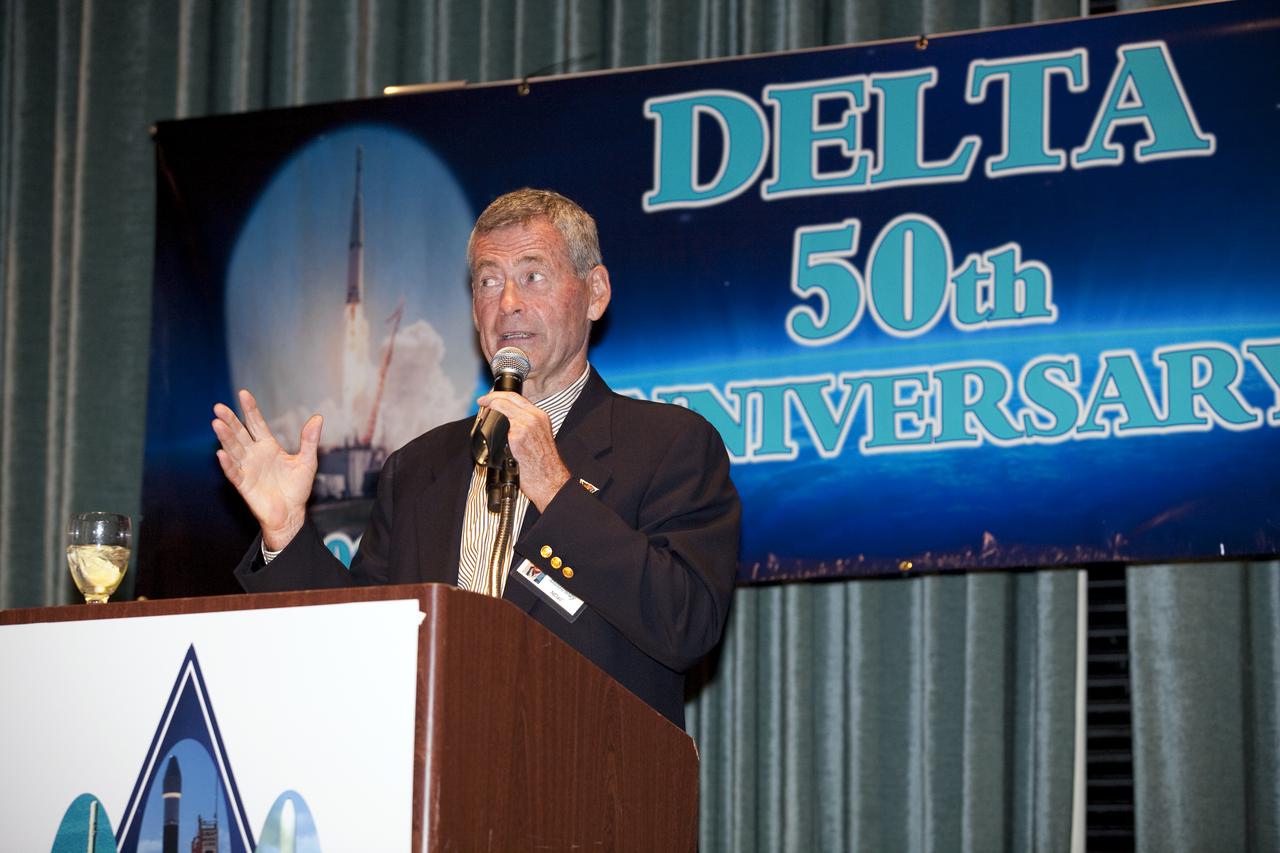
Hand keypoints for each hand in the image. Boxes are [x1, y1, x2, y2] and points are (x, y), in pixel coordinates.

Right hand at [211, 389, 321, 549]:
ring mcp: (247, 468)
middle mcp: (254, 455)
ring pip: (233, 450)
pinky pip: (233, 473)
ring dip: (225, 438)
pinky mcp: (244, 485)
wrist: (291, 513)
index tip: (243, 394)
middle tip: (219, 407)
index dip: (250, 410)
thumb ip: (309, 440)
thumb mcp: (307, 461)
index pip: (256, 424)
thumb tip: (318, 417)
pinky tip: (221, 453)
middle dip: (230, 420)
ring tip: (217, 423)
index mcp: (269, 447)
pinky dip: (227, 464)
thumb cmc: (297, 488)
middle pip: (240, 434)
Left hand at [477, 390, 569, 511]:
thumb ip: (526, 426)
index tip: (490, 398)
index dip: (500, 395)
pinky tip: (488, 431)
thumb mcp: (540, 437)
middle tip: (482, 402)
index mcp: (540, 417)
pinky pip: (498, 424)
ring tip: (484, 415)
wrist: (550, 480)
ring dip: (490, 410)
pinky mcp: (517, 435)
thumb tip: (507, 422)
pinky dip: (491, 425)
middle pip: (508, 398)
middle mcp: (534, 418)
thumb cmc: (544, 465)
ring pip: (502, 407)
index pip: (517, 397)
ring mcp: (525, 425)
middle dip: (491, 397)